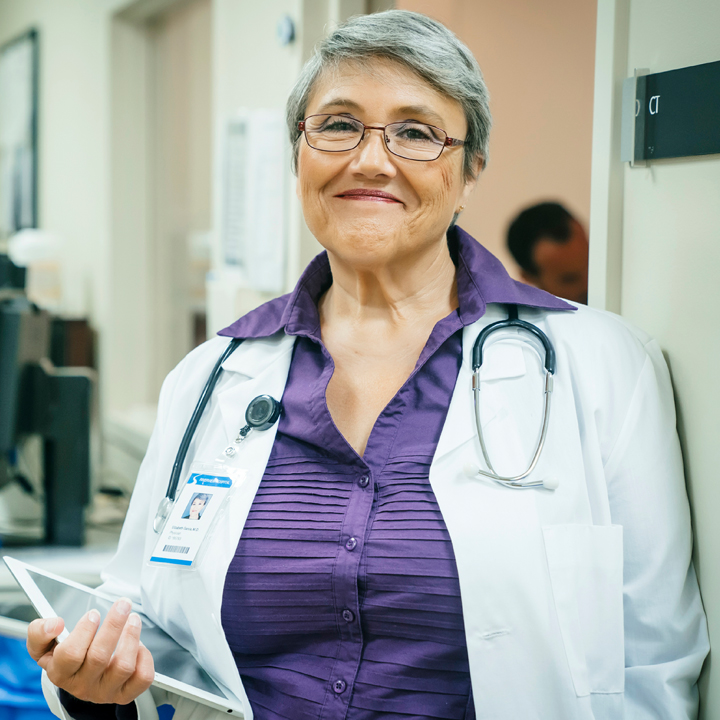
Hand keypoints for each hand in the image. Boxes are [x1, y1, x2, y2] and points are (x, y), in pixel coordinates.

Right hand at [26, 597, 154, 704]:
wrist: (79, 678)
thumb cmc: (64, 656)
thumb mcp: (44, 645)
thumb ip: (40, 632)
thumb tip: (54, 624)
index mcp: (60, 673)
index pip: (70, 654)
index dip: (84, 630)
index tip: (94, 612)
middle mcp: (82, 685)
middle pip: (99, 657)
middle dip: (114, 625)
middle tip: (122, 604)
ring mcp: (105, 691)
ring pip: (123, 666)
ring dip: (131, 637)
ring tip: (133, 619)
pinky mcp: (125, 693)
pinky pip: (141, 678)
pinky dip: (145, 658)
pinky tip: (139, 645)